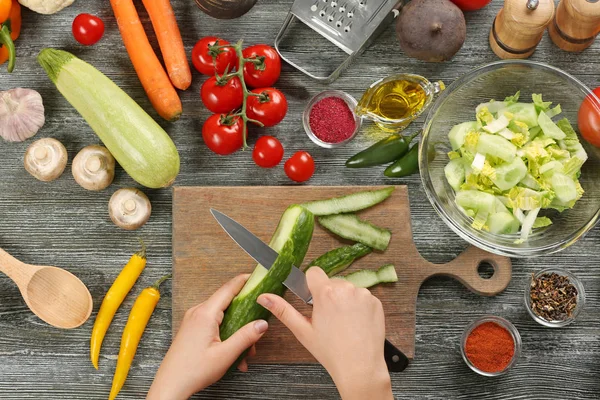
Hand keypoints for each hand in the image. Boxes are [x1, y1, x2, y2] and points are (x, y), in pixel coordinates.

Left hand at [148, 274, 267, 399]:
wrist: (171, 385)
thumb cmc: (192, 371)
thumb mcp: (225, 355)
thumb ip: (246, 337)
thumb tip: (262, 323)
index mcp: (205, 314)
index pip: (228, 288)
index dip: (244, 281)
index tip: (257, 276)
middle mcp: (198, 312)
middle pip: (228, 304)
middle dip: (245, 318)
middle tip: (256, 332)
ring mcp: (193, 320)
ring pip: (223, 317)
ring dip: (236, 332)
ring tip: (244, 353)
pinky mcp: (192, 329)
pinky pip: (214, 325)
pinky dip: (226, 336)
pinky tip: (232, 354)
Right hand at [257, 267, 392, 399]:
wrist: (360, 366)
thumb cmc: (331, 352)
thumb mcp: (302, 331)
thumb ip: (282, 310)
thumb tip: (264, 297)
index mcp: (325, 292)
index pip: (313, 272)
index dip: (311, 285)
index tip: (313, 300)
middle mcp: (346, 288)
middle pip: (331, 282)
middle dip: (328, 295)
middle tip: (328, 318)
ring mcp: (363, 294)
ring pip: (347, 289)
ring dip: (344, 300)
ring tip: (343, 322)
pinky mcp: (376, 301)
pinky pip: (362, 297)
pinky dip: (358, 306)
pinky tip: (355, 323)